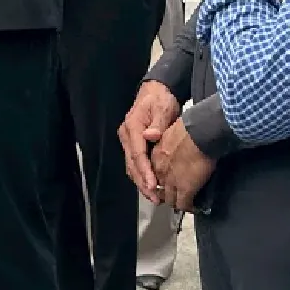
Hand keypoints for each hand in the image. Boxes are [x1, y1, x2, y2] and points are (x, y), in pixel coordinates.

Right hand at [119, 81, 181, 196]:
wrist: (156, 91)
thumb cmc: (161, 99)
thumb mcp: (163, 107)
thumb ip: (158, 123)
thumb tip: (150, 136)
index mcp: (132, 126)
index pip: (137, 153)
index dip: (144, 171)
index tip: (153, 185)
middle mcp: (126, 135)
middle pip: (131, 164)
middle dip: (142, 182)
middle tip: (155, 198)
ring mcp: (128, 141)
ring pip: (131, 166)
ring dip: (141, 182)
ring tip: (154, 197)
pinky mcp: (133, 145)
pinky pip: (135, 163)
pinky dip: (142, 176)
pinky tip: (152, 186)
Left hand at [149, 119, 214, 212]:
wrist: (199, 132)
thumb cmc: (189, 128)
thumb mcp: (170, 132)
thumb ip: (167, 142)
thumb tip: (170, 143)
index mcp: (155, 156)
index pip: (152, 173)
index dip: (157, 180)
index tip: (163, 183)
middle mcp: (159, 171)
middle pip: (157, 189)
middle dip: (163, 194)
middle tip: (172, 197)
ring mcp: (171, 181)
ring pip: (170, 200)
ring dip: (176, 203)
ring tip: (183, 204)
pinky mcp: (185, 189)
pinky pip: (184, 204)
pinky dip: (188, 208)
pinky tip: (193, 208)